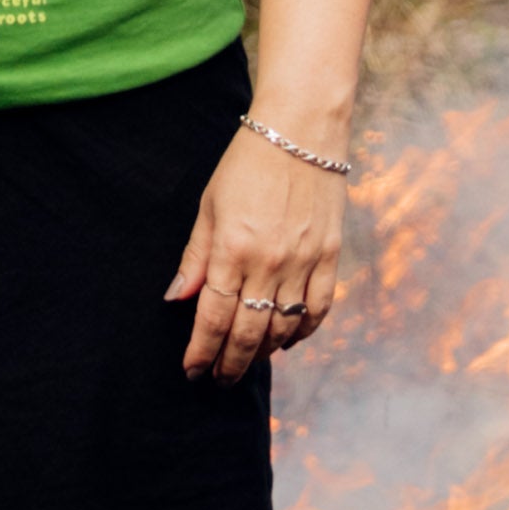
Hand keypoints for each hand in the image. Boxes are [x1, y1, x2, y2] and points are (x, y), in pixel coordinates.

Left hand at [167, 122, 348, 383]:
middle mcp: (269, 263)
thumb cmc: (247, 163)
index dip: (202, 351)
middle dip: (229, 364)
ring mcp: (304, 262)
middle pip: (247, 333)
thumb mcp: (209, 205)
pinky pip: (319, 310)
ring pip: (283, 329)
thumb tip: (177, 299)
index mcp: (232, 249)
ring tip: (246, 362)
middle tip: (218, 380)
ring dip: (262, 353)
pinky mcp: (331, 256)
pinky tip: (286, 342)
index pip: (213, 318)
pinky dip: (302, 333)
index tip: (193, 372)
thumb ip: (196, 257)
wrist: (302, 129)